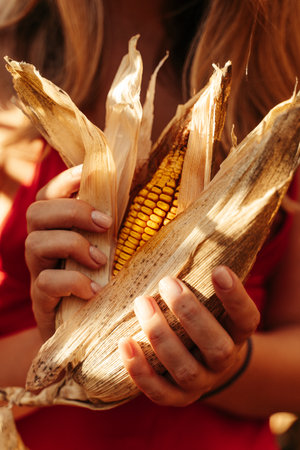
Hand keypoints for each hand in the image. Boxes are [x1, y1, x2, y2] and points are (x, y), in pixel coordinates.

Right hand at [25, 165, 111, 339]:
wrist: (91, 329)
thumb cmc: (106, 281)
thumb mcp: (110, 250)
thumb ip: (114, 228)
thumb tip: (148, 198)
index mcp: (57, 229)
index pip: (48, 194)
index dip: (64, 180)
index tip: (88, 172)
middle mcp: (42, 246)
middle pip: (36, 212)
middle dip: (72, 212)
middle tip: (106, 224)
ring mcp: (38, 272)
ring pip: (35, 243)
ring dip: (73, 245)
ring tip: (101, 260)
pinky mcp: (41, 300)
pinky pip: (46, 282)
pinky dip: (74, 281)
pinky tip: (95, 290)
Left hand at [118, 266, 259, 405]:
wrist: (206, 365)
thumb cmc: (203, 322)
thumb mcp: (211, 304)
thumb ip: (200, 282)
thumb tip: (179, 237)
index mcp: (237, 334)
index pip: (246, 318)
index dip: (235, 297)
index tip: (219, 269)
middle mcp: (223, 361)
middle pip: (215, 345)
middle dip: (190, 313)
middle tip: (168, 282)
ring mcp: (201, 383)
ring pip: (184, 369)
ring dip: (160, 335)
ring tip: (142, 302)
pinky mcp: (177, 398)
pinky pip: (159, 391)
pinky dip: (140, 370)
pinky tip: (124, 342)